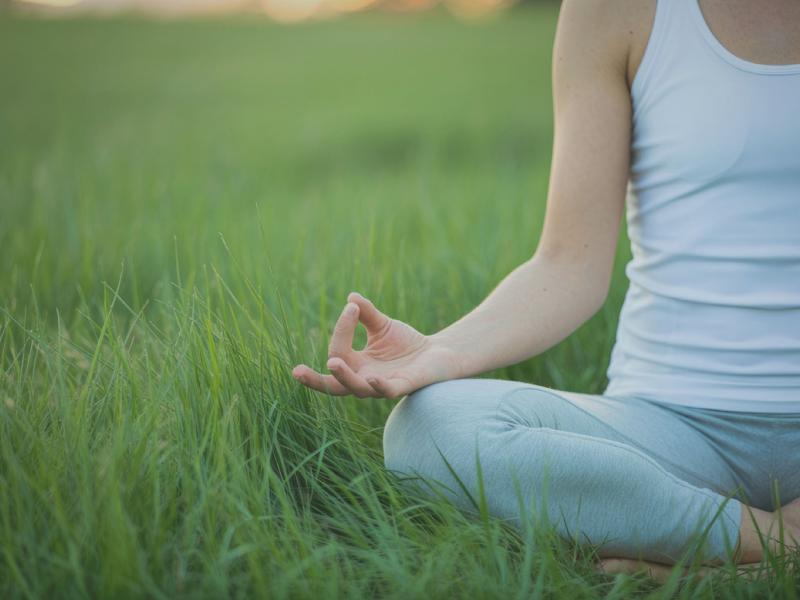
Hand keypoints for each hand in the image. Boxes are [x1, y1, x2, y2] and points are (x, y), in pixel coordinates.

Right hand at [291, 292, 461, 398]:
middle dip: (314, 381)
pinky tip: (373, 377)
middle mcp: (365, 379)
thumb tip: (351, 298)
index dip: (340, 331)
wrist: (438, 353)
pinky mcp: (402, 387)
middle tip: (296, 372)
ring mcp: (382, 385)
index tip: (351, 309)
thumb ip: (367, 313)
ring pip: (357, 389)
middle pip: (334, 385)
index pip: (338, 353)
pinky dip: (380, 386)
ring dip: (345, 377)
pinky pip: (387, 391)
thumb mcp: (382, 326)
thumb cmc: (407, 343)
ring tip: (333, 363)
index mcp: (357, 365)